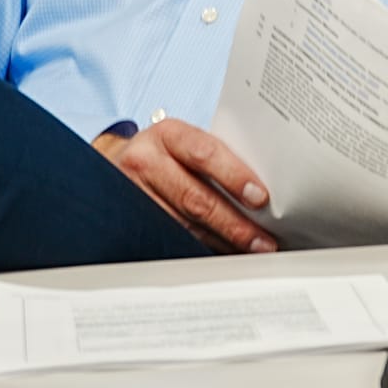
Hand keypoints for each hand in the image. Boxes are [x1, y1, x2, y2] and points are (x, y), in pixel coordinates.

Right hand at [92, 120, 277, 253]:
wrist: (122, 162)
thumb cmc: (170, 152)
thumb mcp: (189, 142)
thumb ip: (220, 158)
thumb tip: (265, 191)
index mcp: (168, 134)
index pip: (204, 154)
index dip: (234, 176)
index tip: (260, 198)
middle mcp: (146, 161)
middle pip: (194, 197)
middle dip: (233, 223)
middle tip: (261, 239)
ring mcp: (133, 193)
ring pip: (183, 225)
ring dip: (221, 241)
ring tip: (250, 250)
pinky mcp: (131, 220)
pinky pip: (170, 239)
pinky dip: (201, 248)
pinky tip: (223, 252)